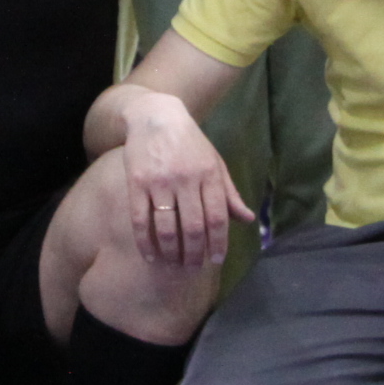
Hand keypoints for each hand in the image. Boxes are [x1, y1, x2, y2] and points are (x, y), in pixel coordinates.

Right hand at [123, 94, 252, 268]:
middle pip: (193, 226)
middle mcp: (186, 178)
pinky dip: (145, 242)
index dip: (218, 242)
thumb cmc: (190, 143)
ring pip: (167, 227)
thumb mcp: (215, 162)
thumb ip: (229, 193)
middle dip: (195, 253)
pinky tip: (150, 256)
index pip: (217, 216)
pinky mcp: (136, 183)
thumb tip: (247, 220)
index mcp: (209, 173)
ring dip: (172, 252)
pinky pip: (140, 219)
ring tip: (174, 265)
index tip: (216, 261)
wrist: (155, 116)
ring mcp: (159, 181)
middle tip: (193, 268)